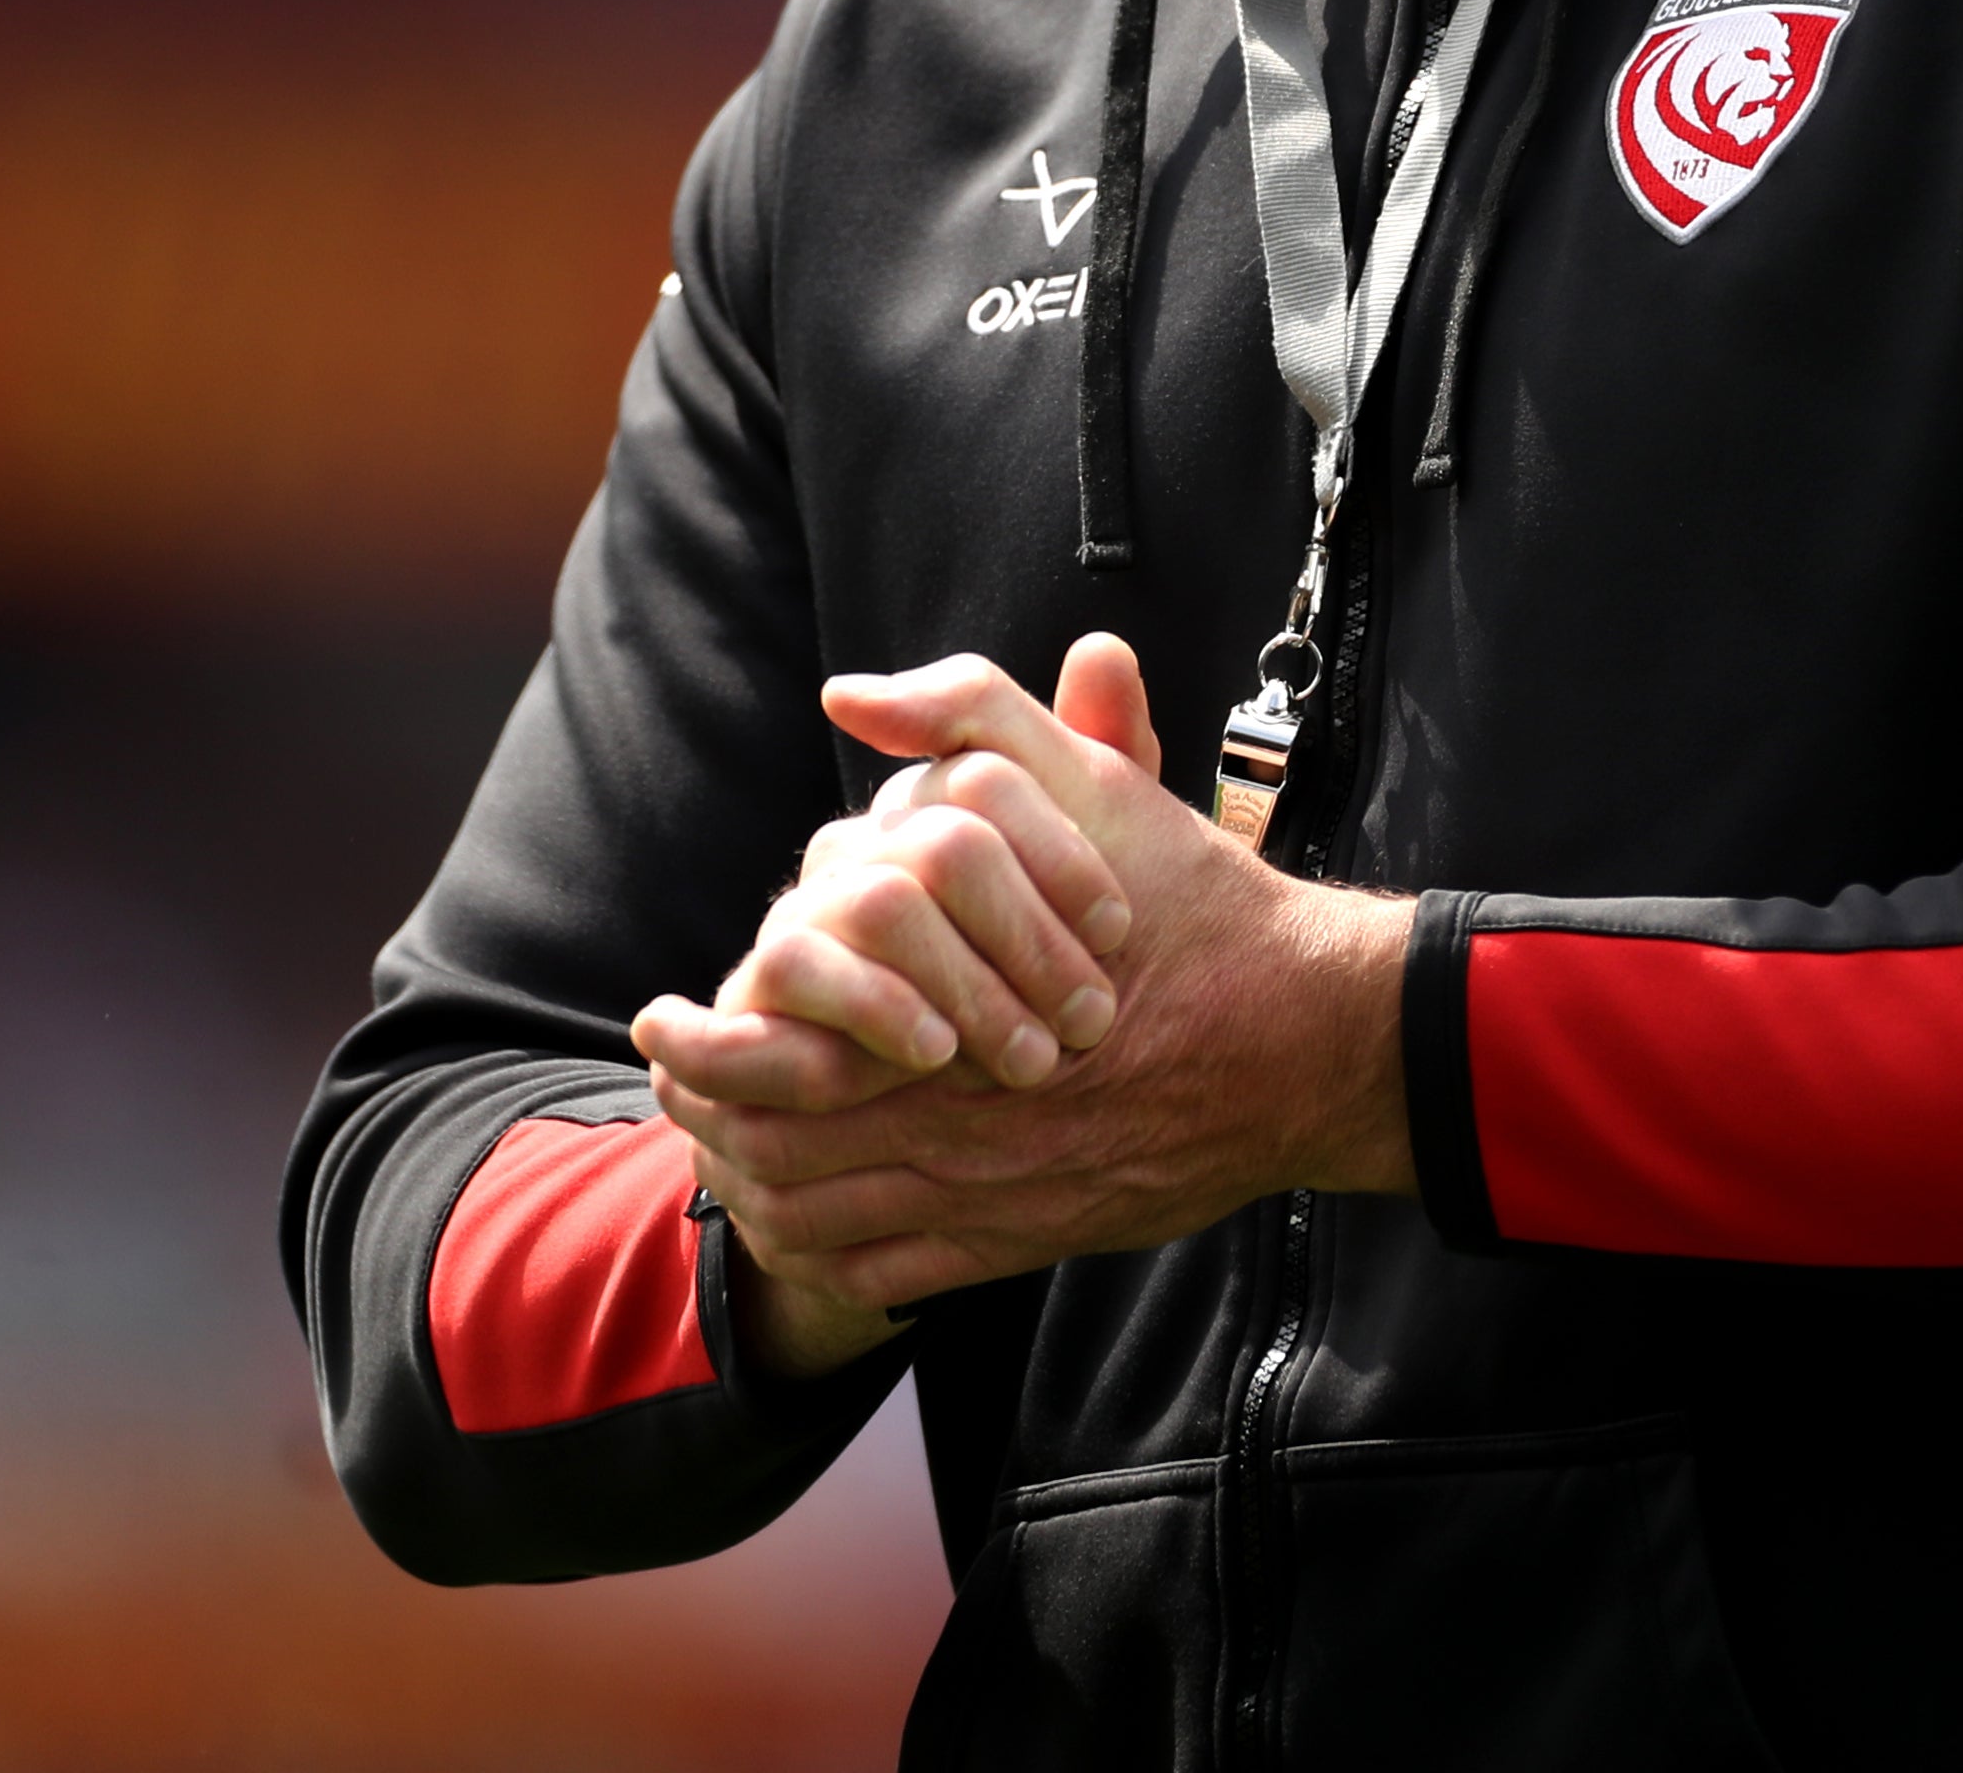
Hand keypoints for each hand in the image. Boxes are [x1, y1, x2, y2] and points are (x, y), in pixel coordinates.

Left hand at [636, 635, 1412, 1371]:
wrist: (1301, 1033)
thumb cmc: (1193, 904)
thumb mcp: (1092, 784)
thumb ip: (974, 717)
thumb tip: (855, 691)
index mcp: (946, 1010)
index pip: (777, 1052)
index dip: (701, 1048)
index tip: (661, 1025)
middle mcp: (955, 1112)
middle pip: (780, 1148)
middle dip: (706, 1126)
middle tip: (671, 1096)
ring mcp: (992, 1188)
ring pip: (826, 1216)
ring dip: (756, 1192)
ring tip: (718, 1159)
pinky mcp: (1030, 1237)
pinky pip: (891, 1271)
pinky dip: (829, 1254)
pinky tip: (803, 1222)